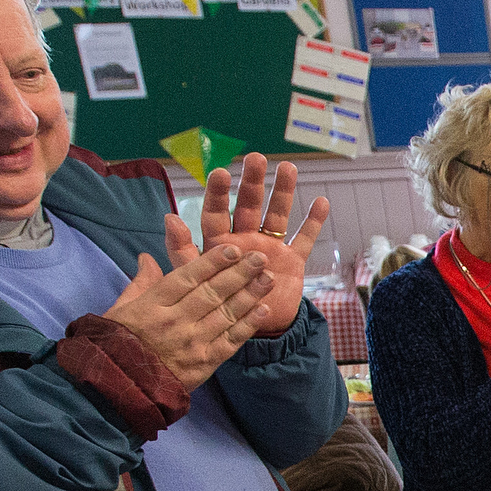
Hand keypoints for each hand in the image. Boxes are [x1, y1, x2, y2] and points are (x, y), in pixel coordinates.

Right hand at [106, 243, 272, 395]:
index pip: (187, 278)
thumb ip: (140, 283)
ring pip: (225, 314)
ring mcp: (192, 344)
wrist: (119, 389)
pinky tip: (263, 310)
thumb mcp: (120, 309)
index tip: (232, 249)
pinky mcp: (204, 364)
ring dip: (250, 295)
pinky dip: (248, 325)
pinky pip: (230, 341)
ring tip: (268, 278)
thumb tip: (147, 258)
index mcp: (152, 306)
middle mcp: (175, 322)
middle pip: (212, 293)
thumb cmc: (115, 346)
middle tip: (260, 258)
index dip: (211, 262)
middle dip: (239, 273)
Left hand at [198, 154, 330, 334]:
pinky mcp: (291, 261)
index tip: (221, 172)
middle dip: (252, 183)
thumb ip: (183, 250)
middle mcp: (245, 240)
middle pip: (249, 206)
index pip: (216, 212)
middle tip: (256, 159)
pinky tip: (322, 202)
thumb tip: (169, 218)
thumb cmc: (218, 306)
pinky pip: (304, 239)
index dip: (219, 193)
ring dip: (283, 192)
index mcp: (220, 243)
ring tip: (288, 168)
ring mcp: (270, 248)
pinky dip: (313, 222)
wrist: (252, 332)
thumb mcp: (193, 280)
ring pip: (277, 215)